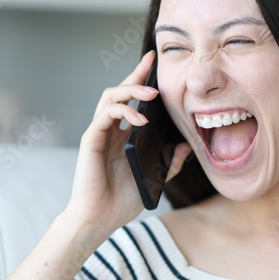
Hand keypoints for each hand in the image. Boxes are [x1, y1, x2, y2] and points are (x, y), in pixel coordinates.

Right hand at [63, 50, 192, 232]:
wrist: (100, 218)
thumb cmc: (122, 200)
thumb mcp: (154, 178)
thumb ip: (169, 163)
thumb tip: (187, 146)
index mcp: (122, 136)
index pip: (131, 101)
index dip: (141, 80)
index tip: (155, 63)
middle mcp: (109, 130)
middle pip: (119, 91)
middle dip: (135, 74)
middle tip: (151, 61)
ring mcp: (99, 133)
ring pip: (110, 97)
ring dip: (131, 89)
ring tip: (152, 92)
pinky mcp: (91, 139)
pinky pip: (106, 115)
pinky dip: (124, 111)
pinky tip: (141, 119)